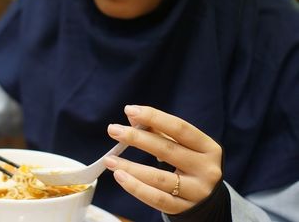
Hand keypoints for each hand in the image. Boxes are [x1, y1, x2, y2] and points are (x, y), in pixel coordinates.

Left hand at [104, 105, 221, 213]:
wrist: (209, 202)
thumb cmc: (191, 166)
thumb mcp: (184, 148)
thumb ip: (160, 132)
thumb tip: (132, 116)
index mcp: (208, 148)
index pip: (180, 128)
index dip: (154, 117)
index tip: (130, 110)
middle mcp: (206, 169)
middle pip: (167, 150)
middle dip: (137, 138)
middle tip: (113, 130)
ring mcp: (197, 191)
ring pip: (159, 178)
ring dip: (131, 167)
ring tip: (109, 159)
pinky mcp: (183, 209)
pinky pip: (156, 198)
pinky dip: (136, 187)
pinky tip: (119, 176)